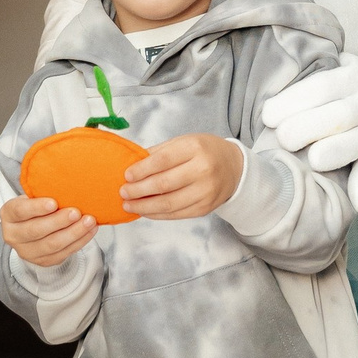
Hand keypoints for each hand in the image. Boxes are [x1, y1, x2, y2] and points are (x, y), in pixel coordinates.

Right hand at [1, 195, 100, 265]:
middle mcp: (13, 235)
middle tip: (76, 212)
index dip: (36, 208)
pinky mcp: (43, 261)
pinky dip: (80, 241)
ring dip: (73, 233)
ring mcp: (27, 252)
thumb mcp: (33, 196)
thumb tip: (69, 184)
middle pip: (36, 230)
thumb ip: (44, 192)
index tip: (53, 202)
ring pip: (52, 245)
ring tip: (89, 221)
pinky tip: (90, 230)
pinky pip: (63, 253)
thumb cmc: (36, 207)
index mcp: (9, 215)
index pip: (20, 211)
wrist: (33, 228)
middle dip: (58, 221)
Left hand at [119, 133, 244, 220]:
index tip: (126, 176)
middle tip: (123, 192)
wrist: (234, 167)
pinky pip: (177, 214)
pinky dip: (157, 214)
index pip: (162, 160)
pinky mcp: (205, 208)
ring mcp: (206, 191)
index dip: (141, 170)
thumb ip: (159, 153)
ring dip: (144, 207)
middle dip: (138, 190)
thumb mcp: (184, 142)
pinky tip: (145, 211)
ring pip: (169, 204)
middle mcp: (203, 169)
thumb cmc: (203, 151)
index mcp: (195, 148)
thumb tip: (131, 166)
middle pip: (164, 184)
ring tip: (129, 205)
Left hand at [258, 30, 357, 214]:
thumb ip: (310, 88)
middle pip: (341, 115)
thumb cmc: (346, 90)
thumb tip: (268, 109)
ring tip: (312, 162)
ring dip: (335, 152)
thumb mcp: (337, 73)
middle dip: (309, 127)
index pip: (322, 86)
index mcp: (353, 76)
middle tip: (284, 139)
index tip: (268, 116)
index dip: (293, 101)